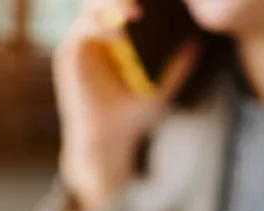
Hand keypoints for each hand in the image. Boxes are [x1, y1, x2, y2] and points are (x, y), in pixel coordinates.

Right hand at [56, 0, 199, 210]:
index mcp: (112, 44)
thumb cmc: (130, 120)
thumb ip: (178, 69)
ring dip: (111, 7)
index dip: (131, 1)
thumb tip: (196, 45)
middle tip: (142, 5)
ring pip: (89, 9)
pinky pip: (82, 30)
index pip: (119, 6)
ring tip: (136, 13)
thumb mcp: (161, 91)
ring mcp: (79, 47)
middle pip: (101, 1)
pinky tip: (121, 38)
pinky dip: (102, 29)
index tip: (152, 5)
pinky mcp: (67, 57)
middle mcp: (93, 41)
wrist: (107, 143)